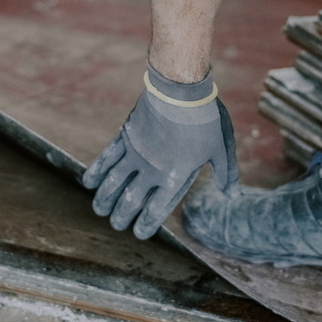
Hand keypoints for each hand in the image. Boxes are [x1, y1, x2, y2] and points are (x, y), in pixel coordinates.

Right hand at [83, 63, 240, 239]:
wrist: (181, 88)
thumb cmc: (205, 118)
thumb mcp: (221, 147)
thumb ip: (226, 173)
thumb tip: (233, 196)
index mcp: (175, 175)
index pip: (156, 209)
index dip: (146, 224)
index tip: (139, 233)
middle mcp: (152, 169)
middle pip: (130, 200)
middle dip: (121, 216)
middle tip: (117, 224)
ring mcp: (135, 153)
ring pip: (113, 183)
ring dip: (104, 199)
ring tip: (99, 211)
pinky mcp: (125, 136)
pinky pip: (106, 158)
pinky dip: (96, 171)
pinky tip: (88, 182)